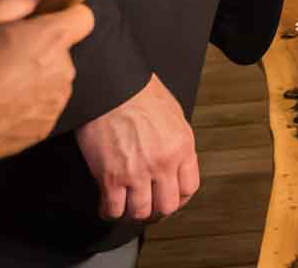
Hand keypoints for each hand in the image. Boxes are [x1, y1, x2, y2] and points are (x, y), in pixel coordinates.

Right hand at [0, 0, 93, 164]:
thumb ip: (18, 0)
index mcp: (51, 39)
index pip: (83, 18)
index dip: (67, 16)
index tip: (48, 21)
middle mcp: (62, 71)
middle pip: (64, 52)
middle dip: (43, 50)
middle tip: (8, 54)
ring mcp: (54, 103)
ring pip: (55, 82)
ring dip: (37, 80)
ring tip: (1, 82)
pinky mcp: (43, 128)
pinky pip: (44, 108)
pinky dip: (29, 106)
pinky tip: (1, 104)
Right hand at [75, 72, 199, 221]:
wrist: (111, 86)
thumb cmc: (138, 92)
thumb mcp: (173, 114)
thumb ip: (176, 142)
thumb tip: (175, 161)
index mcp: (181, 146)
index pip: (189, 188)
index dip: (179, 197)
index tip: (170, 197)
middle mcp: (163, 163)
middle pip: (166, 206)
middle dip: (157, 209)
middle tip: (148, 204)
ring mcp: (137, 172)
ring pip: (140, 212)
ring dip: (133, 211)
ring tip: (127, 203)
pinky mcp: (111, 176)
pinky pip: (113, 209)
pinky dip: (110, 211)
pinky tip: (108, 204)